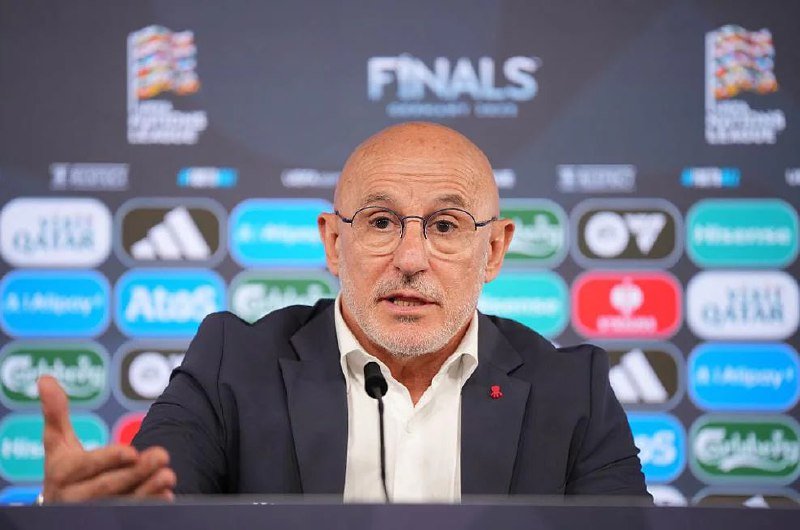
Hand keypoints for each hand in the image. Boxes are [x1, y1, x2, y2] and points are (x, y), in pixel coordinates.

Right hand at [37, 375, 176, 502]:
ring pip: (122, 503)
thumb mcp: (57, 443)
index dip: (109, 459)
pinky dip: (149, 506)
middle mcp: (76, 498)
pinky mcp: (109, 520)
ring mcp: (93, 512)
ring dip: (147, 491)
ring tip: (169, 475)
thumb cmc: (64, 468)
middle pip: (109, 486)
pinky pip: (131, 515)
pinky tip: (167, 495)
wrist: (60, 507)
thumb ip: (56, 414)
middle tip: (163, 455)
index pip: (88, 467)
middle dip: (137, 473)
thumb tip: (45, 379)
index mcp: (63, 474)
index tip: (131, 451)